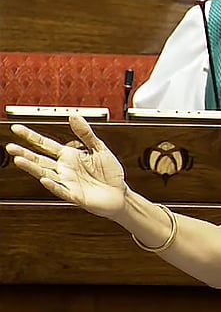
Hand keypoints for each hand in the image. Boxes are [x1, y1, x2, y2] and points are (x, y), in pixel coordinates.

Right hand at [5, 115, 127, 219]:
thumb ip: (86, 133)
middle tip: (10, 147)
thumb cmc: (109, 172)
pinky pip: (62, 190)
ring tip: (19, 160)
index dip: (31, 136)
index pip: (46, 144)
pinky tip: (45, 179)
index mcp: (69, 156)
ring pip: (46, 174)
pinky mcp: (76, 195)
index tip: (17, 128)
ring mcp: (68, 182)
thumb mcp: (99, 148)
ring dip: (33, 168)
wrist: (119, 194)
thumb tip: (74, 116)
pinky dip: (53, 185)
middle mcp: (65, 169)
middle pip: (40, 160)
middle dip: (25, 153)